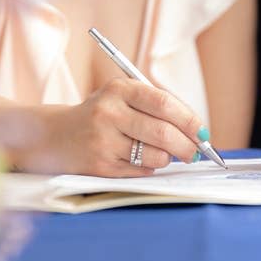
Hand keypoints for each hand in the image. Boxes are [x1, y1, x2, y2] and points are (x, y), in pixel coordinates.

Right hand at [31, 78, 204, 176]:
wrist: (56, 136)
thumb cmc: (103, 115)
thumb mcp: (125, 98)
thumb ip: (160, 109)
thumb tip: (199, 134)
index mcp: (120, 89)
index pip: (165, 104)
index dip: (190, 120)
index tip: (203, 133)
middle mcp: (109, 112)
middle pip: (164, 134)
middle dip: (188, 147)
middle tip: (195, 152)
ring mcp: (102, 140)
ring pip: (156, 156)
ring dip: (167, 159)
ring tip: (159, 153)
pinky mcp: (100, 166)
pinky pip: (141, 171)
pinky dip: (149, 168)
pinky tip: (137, 159)